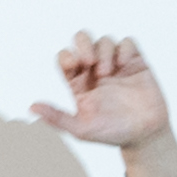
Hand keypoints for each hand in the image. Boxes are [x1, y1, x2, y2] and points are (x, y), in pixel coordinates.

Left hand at [30, 31, 176, 173]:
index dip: (67, 56)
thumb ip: (57, 118)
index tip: (74, 66)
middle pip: (83, 40)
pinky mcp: (135, 63)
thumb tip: (32, 108)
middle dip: (83, 44)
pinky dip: (124, 48)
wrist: (144, 135)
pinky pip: (128, 42)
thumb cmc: (112, 134)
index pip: (65, 58)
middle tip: (88, 61)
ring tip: (108, 72)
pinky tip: (124, 64)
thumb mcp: (81, 129)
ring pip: (105, 40)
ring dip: (104, 51)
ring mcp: (116, 65)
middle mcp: (96, 71)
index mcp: (79, 83)